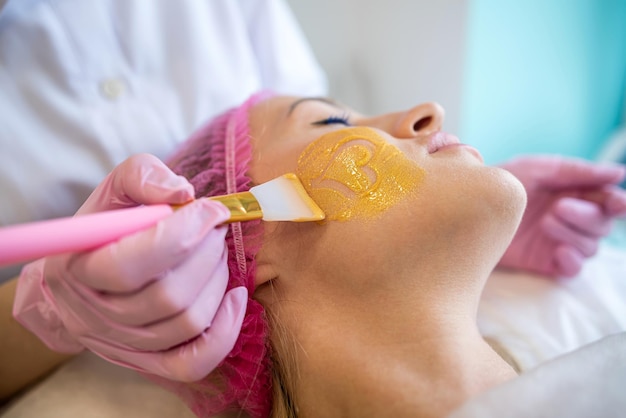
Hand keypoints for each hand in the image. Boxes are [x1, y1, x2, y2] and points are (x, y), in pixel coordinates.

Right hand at [13, 154, 246, 380]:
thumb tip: (183, 194)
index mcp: (78, 269)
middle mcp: (96, 315)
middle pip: (169, 295)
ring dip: (217, 279)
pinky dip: (225, 331)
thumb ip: (144, 178)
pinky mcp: (150, 362)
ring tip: (215, 251)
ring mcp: (124, 344)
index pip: (131, 265)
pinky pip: (193, 362)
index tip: (210, 209)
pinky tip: (235, 296)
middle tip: (214, 228)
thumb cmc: (106, 228)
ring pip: (188, 322)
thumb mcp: (116, 190)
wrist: (83, 278)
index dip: (181, 234)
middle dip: (207, 253)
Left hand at [498, 155, 625, 277]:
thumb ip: (575, 171)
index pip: (609, 201)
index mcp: (574, 192)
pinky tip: (559, 252)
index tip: (617, 203)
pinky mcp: (545, 261)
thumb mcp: (536, 169)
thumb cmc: (501, 182)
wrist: (469, 208)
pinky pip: (573, 269)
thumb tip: (618, 173)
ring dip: (573, 234)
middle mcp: (571, 218)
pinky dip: (573, 262)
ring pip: (591, 246)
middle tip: (558, 208)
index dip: (618, 203)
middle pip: (602, 224)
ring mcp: (559, 241)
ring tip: (544, 223)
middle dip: (586, 216)